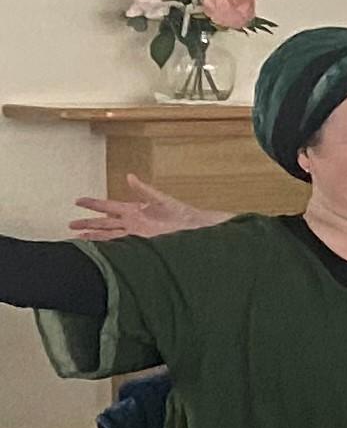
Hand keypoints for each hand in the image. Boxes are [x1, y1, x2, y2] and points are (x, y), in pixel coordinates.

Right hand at [71, 175, 225, 239]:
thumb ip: (143, 189)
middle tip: (70, 226)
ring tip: (78, 240)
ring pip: (109, 236)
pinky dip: (110, 248)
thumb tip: (129, 176)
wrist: (195, 229)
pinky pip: (122, 246)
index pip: (108, 206)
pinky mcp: (142, 245)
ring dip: (94, 237)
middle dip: (87, 224)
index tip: (77, 201)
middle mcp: (132, 223)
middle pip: (104, 223)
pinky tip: (99, 250)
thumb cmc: (182, 213)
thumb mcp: (161, 199)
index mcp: (134, 209)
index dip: (93, 204)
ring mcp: (136, 235)